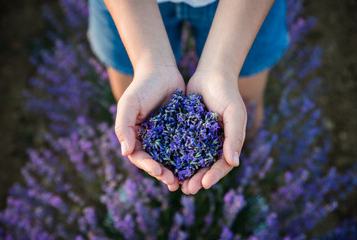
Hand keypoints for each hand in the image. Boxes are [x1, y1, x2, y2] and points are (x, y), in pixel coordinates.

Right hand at [115, 64, 184, 190]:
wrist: (161, 71)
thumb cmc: (142, 87)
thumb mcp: (129, 105)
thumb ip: (123, 127)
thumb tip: (125, 152)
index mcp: (134, 136)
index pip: (139, 156)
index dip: (148, 166)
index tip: (158, 172)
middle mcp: (148, 139)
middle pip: (154, 161)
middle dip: (162, 173)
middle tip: (173, 182)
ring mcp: (164, 136)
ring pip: (169, 158)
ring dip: (175, 170)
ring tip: (184, 182)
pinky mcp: (179, 131)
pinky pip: (183, 146)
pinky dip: (188, 157)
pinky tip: (196, 164)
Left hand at [182, 68, 246, 193]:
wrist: (211, 75)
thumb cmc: (227, 94)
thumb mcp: (234, 114)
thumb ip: (234, 137)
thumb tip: (234, 163)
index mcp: (227, 143)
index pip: (222, 165)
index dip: (214, 176)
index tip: (204, 184)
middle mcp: (213, 144)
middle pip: (205, 167)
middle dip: (197, 179)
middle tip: (187, 190)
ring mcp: (199, 138)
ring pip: (191, 160)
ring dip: (184, 173)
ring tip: (175, 183)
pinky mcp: (185, 131)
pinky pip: (179, 146)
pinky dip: (174, 156)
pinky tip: (165, 164)